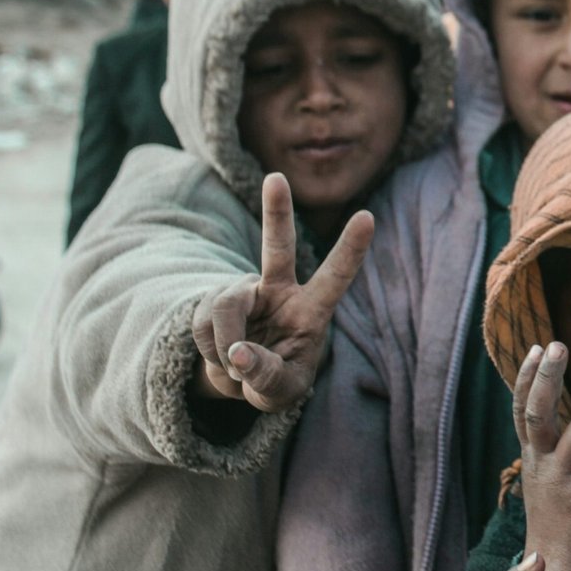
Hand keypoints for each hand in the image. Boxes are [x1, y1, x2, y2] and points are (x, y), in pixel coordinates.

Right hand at [190, 172, 373, 413]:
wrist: (239, 377)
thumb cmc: (275, 379)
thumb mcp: (281, 392)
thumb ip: (267, 376)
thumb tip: (238, 354)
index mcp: (311, 309)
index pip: (335, 277)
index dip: (350, 249)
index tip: (368, 216)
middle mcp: (279, 290)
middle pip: (277, 248)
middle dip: (275, 213)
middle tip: (276, 178)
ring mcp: (243, 291)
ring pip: (225, 309)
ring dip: (225, 348)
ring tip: (235, 368)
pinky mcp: (212, 300)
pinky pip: (202, 325)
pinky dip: (209, 351)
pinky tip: (221, 357)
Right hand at [515, 342, 570, 570]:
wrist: (552, 568)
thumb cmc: (558, 516)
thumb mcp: (546, 476)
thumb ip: (554, 446)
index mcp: (532, 456)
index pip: (522, 410)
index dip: (528, 378)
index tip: (538, 348)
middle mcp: (540, 464)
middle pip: (537, 412)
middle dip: (546, 377)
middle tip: (556, 346)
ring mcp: (560, 481)